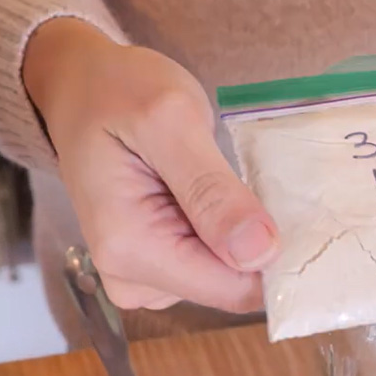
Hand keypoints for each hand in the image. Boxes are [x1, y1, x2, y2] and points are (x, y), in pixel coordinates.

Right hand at [23, 17, 278, 311]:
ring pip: (227, 275)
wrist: (83, 87)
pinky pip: (212, 263)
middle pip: (231, 285)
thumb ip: (212, 189)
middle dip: (254, 238)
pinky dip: (225, 229)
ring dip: (239, 230)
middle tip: (246, 176)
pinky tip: (212, 192)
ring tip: (219, 176)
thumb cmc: (120, 93)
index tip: (292, 208)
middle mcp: (131, 277)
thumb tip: (259, 253)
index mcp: (130, 248)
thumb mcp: (171, 121)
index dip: (273, 254)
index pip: (232, 288)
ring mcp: (141, 276)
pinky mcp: (155, 265)